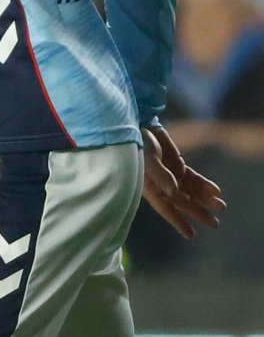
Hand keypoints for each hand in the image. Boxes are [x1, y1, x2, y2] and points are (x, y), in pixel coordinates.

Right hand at [141, 124, 224, 238]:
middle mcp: (161, 184)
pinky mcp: (178, 164)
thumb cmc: (137, 142)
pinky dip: (205, 184)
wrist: (138, 123)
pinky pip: (194, 177)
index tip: (192, 235)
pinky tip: (216, 190)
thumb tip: (174, 193)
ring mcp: (170, 174)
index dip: (178, 221)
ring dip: (205, 199)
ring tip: (221, 206)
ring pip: (191, 191)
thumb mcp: (146, 159)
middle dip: (198, 212)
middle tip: (215, 223)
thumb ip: (160, 175)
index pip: (165, 208)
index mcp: (149, 187)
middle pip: (182, 202)